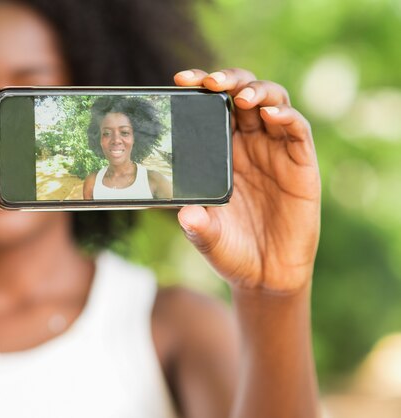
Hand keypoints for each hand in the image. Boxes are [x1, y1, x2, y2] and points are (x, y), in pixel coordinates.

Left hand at [174, 68, 320, 292]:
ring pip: (272, 102)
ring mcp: (276, 152)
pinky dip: (286, 117)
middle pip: (241, 95)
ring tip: (242, 97)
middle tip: (211, 83)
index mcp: (221, 153)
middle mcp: (248, 146)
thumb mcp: (207, 237)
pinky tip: (270, 115)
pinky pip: (297, 131)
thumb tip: (186, 214)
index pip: (212, 110)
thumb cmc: (232, 251)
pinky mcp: (301, 164)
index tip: (182, 80)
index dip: (200, 89)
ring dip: (258, 91)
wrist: (266, 276)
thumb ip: (197, 226)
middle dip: (228, 81)